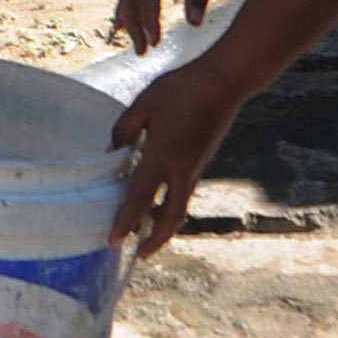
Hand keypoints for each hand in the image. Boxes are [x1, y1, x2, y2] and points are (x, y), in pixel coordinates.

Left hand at [108, 52, 245, 256]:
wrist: (223, 84)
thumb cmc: (179, 90)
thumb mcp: (142, 105)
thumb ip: (124, 130)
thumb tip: (114, 152)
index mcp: (162, 157)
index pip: (140, 198)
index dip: (125, 221)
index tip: (114, 241)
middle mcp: (181, 171)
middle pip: (169, 218)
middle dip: (154, 240)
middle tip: (138, 253)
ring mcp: (195, 169)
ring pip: (180, 208)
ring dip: (164, 226)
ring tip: (147, 235)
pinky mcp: (202, 163)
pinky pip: (185, 193)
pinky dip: (173, 207)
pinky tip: (161, 204)